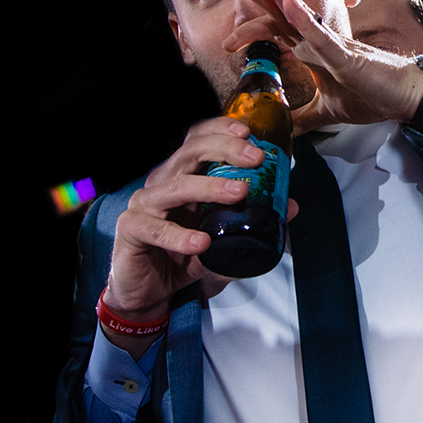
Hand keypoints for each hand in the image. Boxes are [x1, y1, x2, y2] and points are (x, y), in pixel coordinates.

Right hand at [103, 118, 298, 337]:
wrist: (148, 292)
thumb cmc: (182, 257)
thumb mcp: (223, 238)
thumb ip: (252, 221)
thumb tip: (290, 207)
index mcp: (183, 176)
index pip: (198, 140)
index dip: (221, 130)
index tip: (248, 133)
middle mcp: (163, 183)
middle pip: (190, 152)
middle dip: (225, 149)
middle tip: (255, 158)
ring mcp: (145, 204)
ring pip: (177, 186)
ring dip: (210, 187)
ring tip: (239, 193)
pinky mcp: (132, 229)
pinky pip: (155, 228)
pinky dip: (179, 235)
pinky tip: (200, 242)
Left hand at [223, 0, 422, 132]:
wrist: (406, 97)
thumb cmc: (372, 95)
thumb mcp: (327, 111)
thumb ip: (304, 117)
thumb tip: (283, 130)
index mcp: (312, 51)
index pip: (277, 31)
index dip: (252, 27)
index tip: (226, 39)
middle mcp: (319, 41)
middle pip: (281, 10)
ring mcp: (332, 45)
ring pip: (298, 13)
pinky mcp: (346, 56)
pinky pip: (322, 36)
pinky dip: (304, 20)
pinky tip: (289, 3)